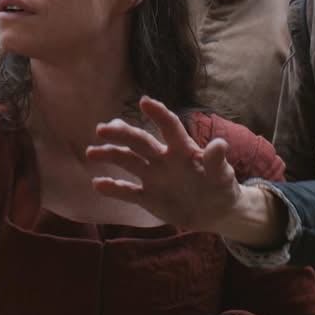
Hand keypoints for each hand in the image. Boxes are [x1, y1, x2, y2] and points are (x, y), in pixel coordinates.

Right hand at [87, 96, 240, 232]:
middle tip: (103, 129)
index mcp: (183, 150)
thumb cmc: (221, 187)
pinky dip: (113, 189)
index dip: (159, 114)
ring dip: (110, 155)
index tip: (144, 102)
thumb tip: (220, 144)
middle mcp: (163, 159)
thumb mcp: (222, 176)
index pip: (169, 127)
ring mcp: (153, 177)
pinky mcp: (148, 197)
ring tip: (91, 153)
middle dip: (122, 134)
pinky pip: (128, 191)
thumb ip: (217, 161)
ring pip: (128, 161)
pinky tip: (98, 184)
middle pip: (140, 142)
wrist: (215, 212)